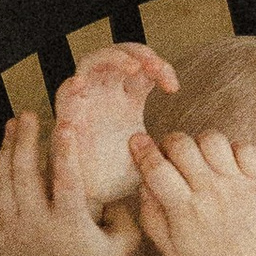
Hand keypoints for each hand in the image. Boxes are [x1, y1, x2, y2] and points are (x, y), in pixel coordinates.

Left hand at [0, 110, 131, 255]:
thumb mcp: (123, 244)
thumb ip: (126, 210)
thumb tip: (119, 176)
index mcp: (70, 226)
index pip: (66, 183)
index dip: (64, 153)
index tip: (64, 125)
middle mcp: (38, 225)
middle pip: (26, 176)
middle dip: (26, 141)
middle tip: (30, 114)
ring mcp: (16, 229)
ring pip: (6, 182)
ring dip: (8, 149)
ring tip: (14, 123)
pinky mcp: (3, 232)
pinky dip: (1, 170)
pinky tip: (6, 151)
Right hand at [54, 41, 178, 207]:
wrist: (95, 201)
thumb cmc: (121, 177)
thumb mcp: (153, 155)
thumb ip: (167, 142)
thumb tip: (193, 141)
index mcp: (128, 99)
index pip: (144, 69)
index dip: (159, 67)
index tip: (173, 88)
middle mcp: (106, 95)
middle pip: (119, 55)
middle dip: (139, 54)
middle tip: (155, 67)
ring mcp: (86, 103)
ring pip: (92, 64)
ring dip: (111, 59)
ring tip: (131, 66)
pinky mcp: (66, 119)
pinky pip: (63, 96)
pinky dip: (69, 88)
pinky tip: (80, 84)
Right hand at [127, 126, 255, 255]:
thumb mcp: (167, 249)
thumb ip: (150, 214)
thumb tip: (144, 181)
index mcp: (184, 210)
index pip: (157, 169)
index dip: (143, 150)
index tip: (137, 140)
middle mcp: (211, 192)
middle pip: (182, 146)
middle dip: (168, 143)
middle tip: (169, 155)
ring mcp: (237, 184)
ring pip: (212, 139)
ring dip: (199, 143)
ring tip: (198, 159)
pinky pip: (245, 147)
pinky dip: (232, 148)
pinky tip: (225, 164)